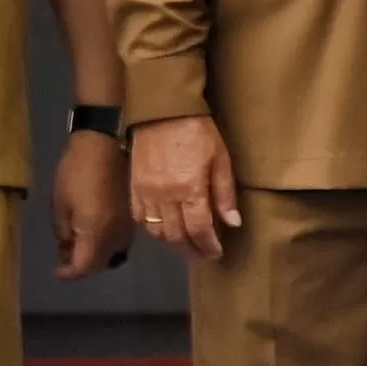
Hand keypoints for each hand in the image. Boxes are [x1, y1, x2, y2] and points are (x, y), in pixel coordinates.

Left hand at [50, 127, 133, 278]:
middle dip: (82, 266)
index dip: (69, 273)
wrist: (107, 143)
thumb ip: (63, 232)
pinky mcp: (132, 215)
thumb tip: (67, 248)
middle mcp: (116, 236)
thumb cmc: (77, 171)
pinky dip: (105, 244)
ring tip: (77, 242)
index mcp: (96, 233)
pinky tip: (93, 231)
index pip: (84, 267)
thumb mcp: (60, 203)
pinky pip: (119, 240)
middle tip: (64, 255)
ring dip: (95, 255)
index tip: (57, 271)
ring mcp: (128, 226)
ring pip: (112, 254)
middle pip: (100, 264)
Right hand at [128, 114, 240, 261]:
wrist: (162, 111)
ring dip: (172, 243)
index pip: (199, 230)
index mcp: (190, 189)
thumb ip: (225, 194)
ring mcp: (146, 193)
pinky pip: (140, 219)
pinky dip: (152, 230)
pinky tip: (164, 230)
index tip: (216, 252)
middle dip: (191, 250)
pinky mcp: (133, 188)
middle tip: (203, 254)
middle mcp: (165, 196)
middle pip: (177, 236)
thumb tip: (233, 224)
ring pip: (157, 232)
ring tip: (186, 245)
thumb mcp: (220, 159)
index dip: (208, 246)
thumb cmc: (198, 132)